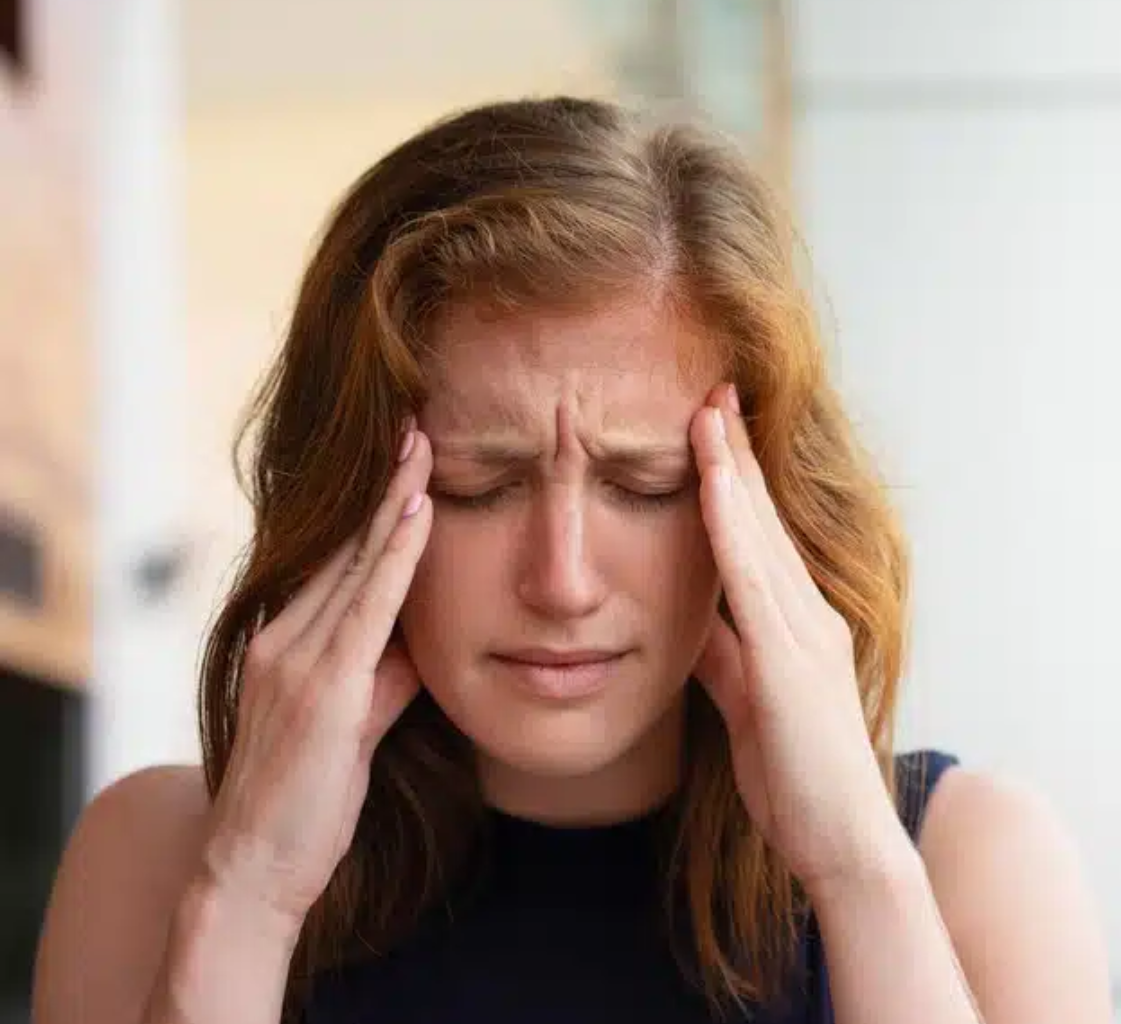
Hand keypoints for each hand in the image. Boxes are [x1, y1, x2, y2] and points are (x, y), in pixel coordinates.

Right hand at [199, 426, 434, 936]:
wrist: (254, 869)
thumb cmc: (307, 803)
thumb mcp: (355, 726)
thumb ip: (384, 678)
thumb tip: (419, 645)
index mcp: (283, 644)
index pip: (338, 562)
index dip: (374, 510)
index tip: (405, 460)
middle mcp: (281, 640)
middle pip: (343, 548)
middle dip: (384, 486)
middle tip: (417, 425)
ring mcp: (296, 661)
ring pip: (355, 565)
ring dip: (395, 503)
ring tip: (423, 447)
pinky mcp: (322, 690)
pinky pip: (368, 608)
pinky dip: (396, 557)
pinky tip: (418, 517)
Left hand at [689, 386, 911, 894]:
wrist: (843, 840)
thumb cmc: (799, 783)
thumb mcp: (749, 708)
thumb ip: (726, 659)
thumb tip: (695, 622)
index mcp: (801, 628)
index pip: (760, 540)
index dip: (736, 482)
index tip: (711, 430)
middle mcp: (811, 616)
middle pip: (764, 519)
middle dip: (736, 453)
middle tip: (713, 390)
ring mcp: (805, 633)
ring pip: (759, 534)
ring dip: (730, 468)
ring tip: (707, 411)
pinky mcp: (790, 659)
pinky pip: (751, 577)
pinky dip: (729, 524)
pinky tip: (710, 482)